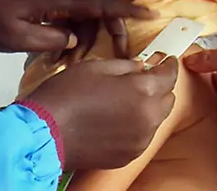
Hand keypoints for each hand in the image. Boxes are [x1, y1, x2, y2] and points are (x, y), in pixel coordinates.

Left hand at [0, 0, 155, 55]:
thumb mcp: (17, 36)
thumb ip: (51, 39)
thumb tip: (76, 39)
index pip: (98, 1)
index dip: (126, 9)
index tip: (151, 14)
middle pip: (97, 9)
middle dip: (108, 33)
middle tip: (116, 58)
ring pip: (83, 17)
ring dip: (84, 40)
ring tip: (68, 62)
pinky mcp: (42, 4)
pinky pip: (67, 18)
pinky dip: (69, 37)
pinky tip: (59, 56)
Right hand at [27, 58, 178, 170]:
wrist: (46, 132)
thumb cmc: (66, 96)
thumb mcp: (95, 67)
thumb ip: (124, 65)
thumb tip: (139, 67)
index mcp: (142, 91)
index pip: (169, 76)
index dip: (169, 66)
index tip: (167, 61)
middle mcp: (148, 118)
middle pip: (168, 99)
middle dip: (159, 87)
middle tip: (142, 79)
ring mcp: (140, 140)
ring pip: (156, 118)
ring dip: (147, 107)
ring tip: (123, 100)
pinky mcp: (129, 154)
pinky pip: (142, 135)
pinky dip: (135, 125)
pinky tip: (115, 119)